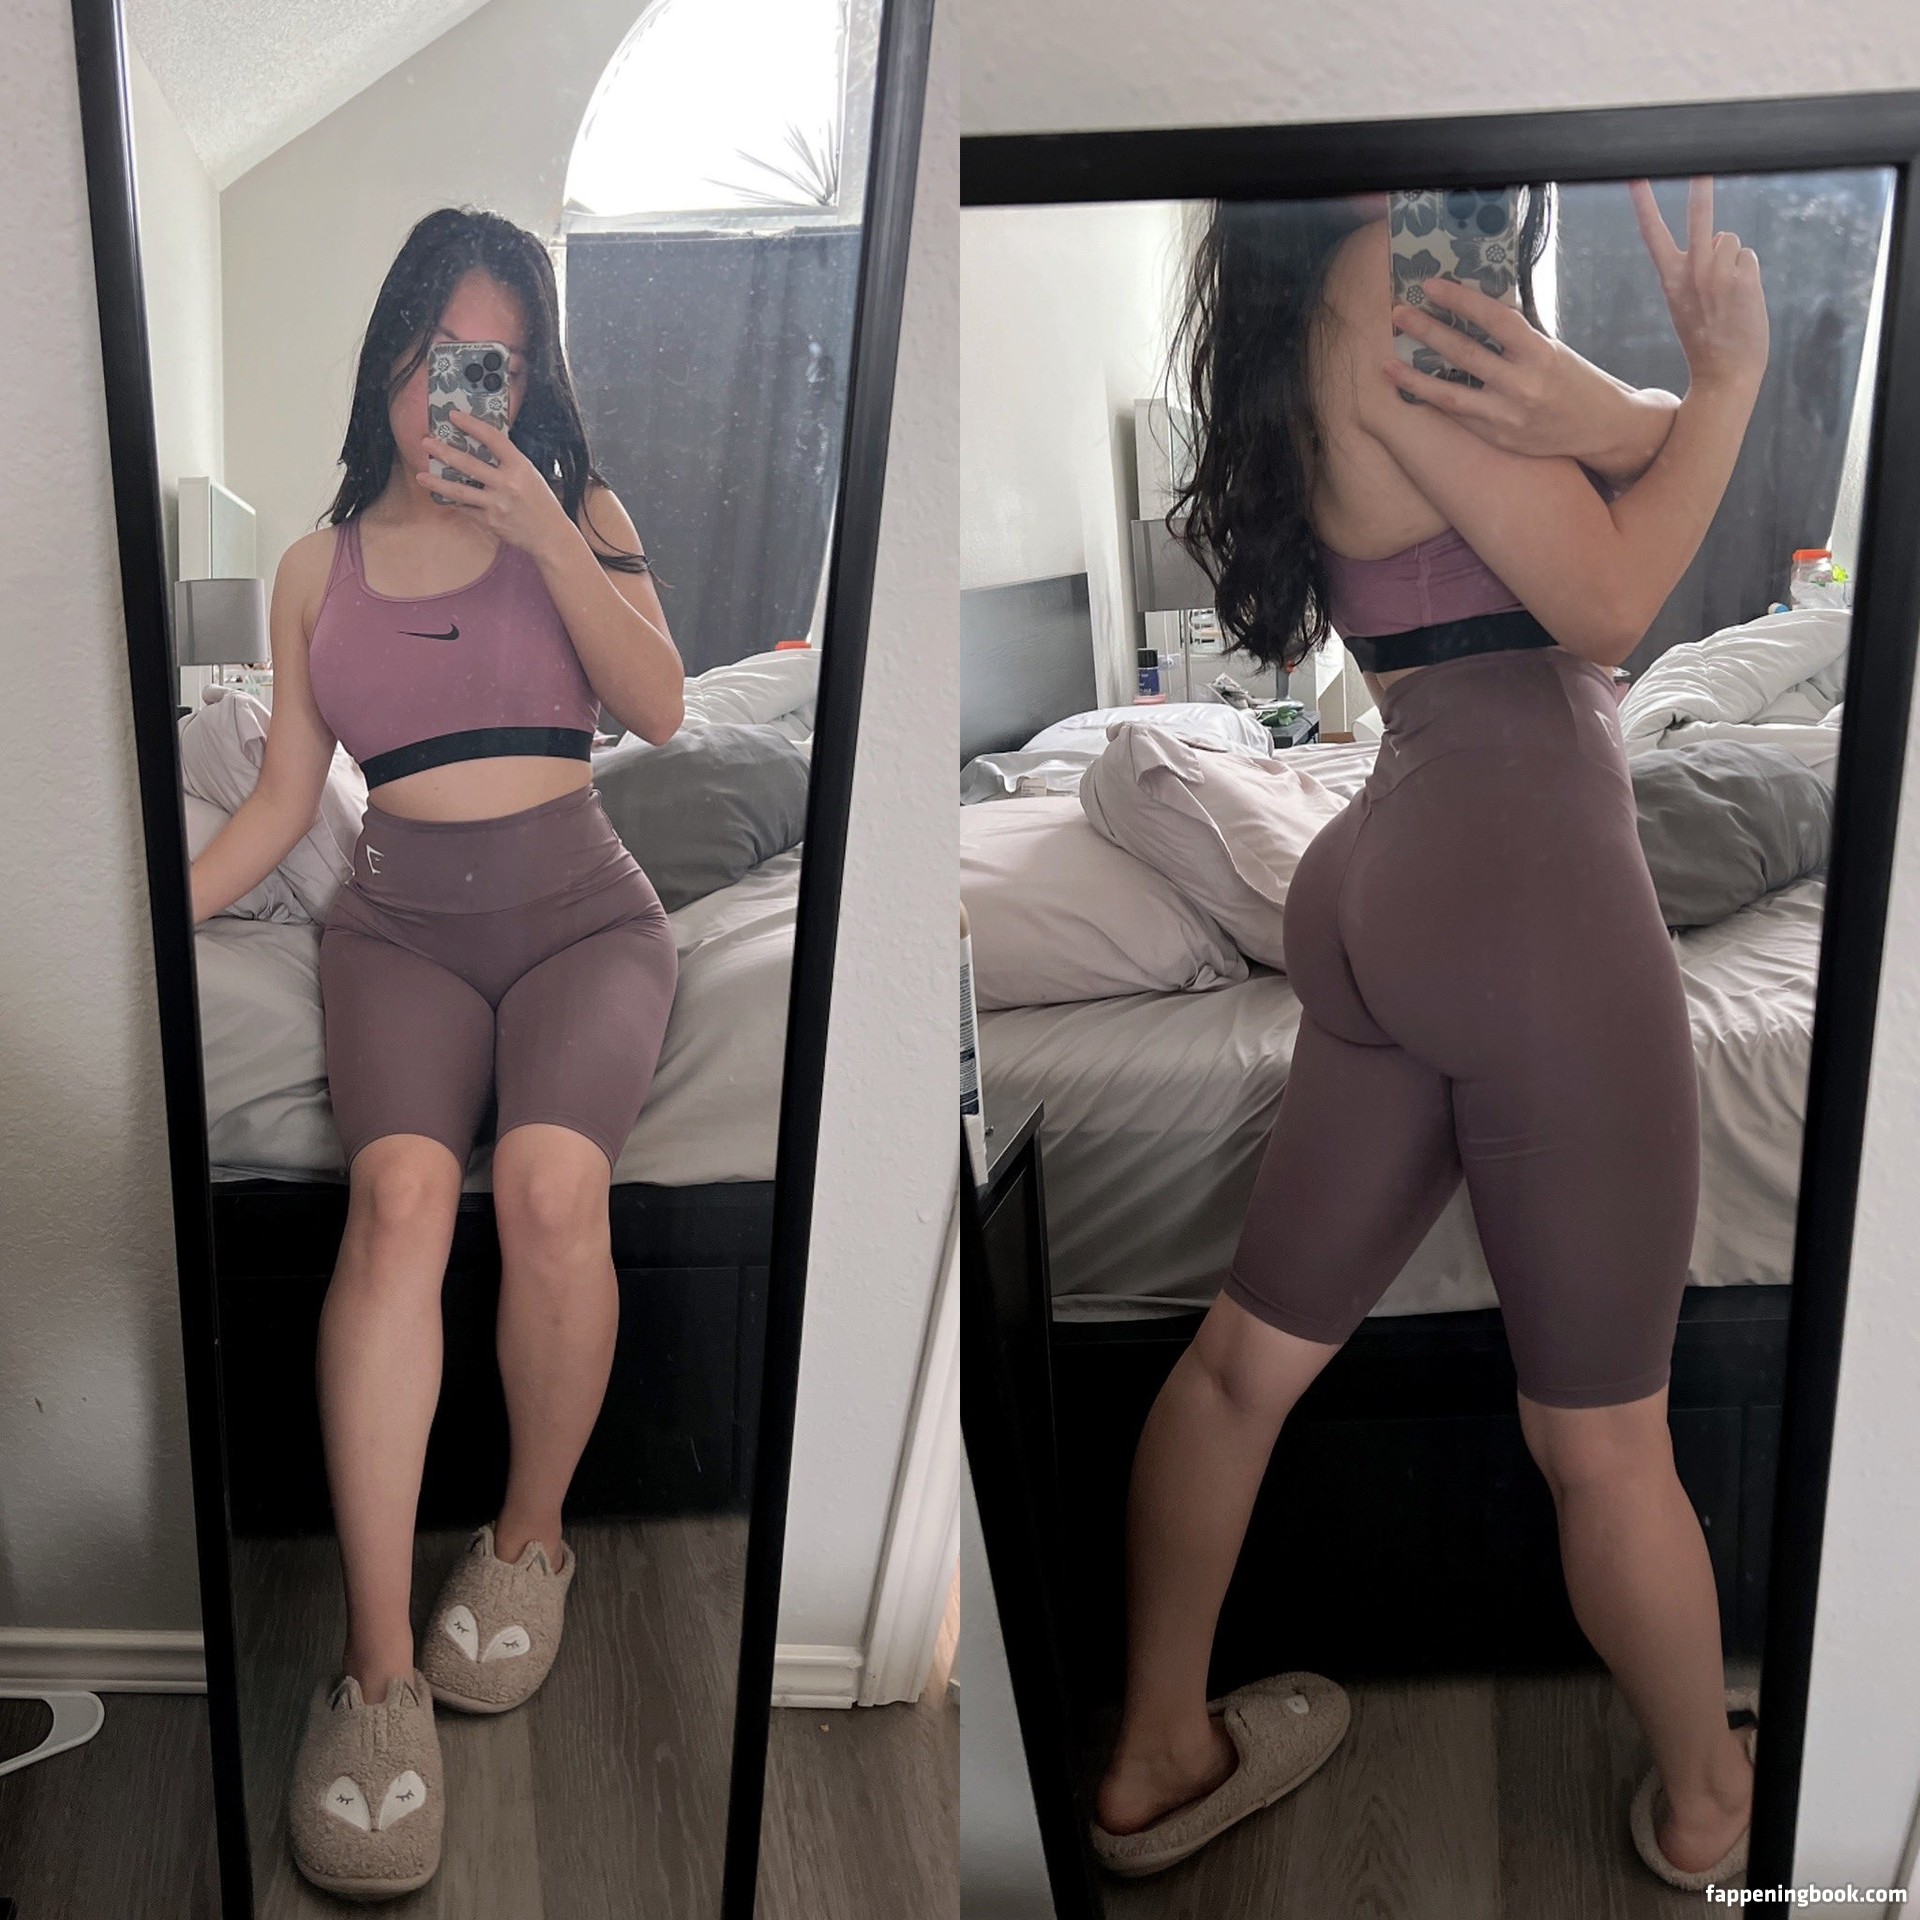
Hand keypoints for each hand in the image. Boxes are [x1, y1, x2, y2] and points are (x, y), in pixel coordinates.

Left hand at [416, 413, 574, 559]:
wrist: (550, 536)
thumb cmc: (541, 503)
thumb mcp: (530, 475)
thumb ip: (508, 462)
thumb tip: (481, 447)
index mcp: (520, 467)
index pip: (492, 438)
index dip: (471, 425)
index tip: (454, 416)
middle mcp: (507, 484)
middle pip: (468, 463)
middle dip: (443, 451)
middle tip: (426, 443)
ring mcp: (497, 504)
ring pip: (458, 491)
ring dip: (436, 482)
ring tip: (421, 476)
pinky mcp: (490, 521)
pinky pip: (466, 509)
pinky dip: (454, 502)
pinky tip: (442, 496)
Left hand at [1382, 276, 1651, 464]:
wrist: (1601, 428)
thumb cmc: (1575, 381)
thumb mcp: (1551, 349)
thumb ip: (1515, 338)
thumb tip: (1471, 313)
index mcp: (1540, 353)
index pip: (1494, 319)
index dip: (1460, 300)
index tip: (1431, 286)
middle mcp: (1523, 385)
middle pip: (1464, 355)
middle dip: (1427, 332)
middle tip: (1398, 315)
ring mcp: (1508, 416)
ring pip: (1450, 395)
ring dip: (1414, 378)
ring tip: (1388, 364)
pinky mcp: (1499, 438)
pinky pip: (1458, 417)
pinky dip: (1433, 402)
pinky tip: (1410, 391)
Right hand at [1629, 176, 1768, 395]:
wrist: (1725, 373)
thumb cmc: (1706, 340)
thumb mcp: (1686, 304)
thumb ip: (1697, 268)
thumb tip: (1724, 238)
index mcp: (1670, 279)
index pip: (1652, 234)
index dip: (1644, 204)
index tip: (1635, 177)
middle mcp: (1692, 272)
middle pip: (1699, 216)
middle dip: (1701, 188)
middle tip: (1702, 165)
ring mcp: (1718, 273)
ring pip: (1731, 240)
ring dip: (1734, 259)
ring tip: (1729, 293)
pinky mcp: (1743, 277)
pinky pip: (1748, 257)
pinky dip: (1749, 273)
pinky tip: (1743, 299)